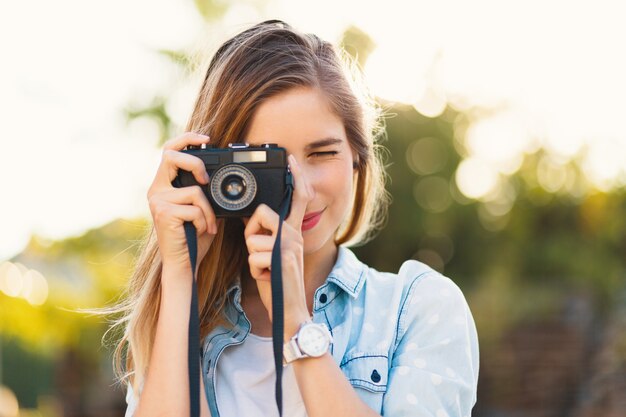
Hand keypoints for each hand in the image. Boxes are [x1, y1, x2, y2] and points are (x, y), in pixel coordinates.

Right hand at [147, 132, 217, 277]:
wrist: (184, 263)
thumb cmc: (194, 237)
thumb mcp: (201, 208)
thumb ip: (204, 190)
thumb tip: (221, 175)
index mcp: (164, 185)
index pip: (169, 151)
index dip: (186, 138)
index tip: (205, 138)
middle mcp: (156, 190)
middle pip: (172, 156)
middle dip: (195, 163)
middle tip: (206, 181)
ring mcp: (158, 201)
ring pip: (194, 190)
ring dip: (208, 210)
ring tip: (207, 225)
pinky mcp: (164, 213)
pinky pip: (195, 208)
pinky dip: (204, 221)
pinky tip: (199, 231)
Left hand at [243, 154, 314, 339]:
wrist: (290, 310)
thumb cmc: (278, 281)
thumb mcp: (274, 254)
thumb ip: (268, 235)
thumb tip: (252, 219)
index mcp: (293, 231)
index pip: (297, 199)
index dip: (295, 178)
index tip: (291, 160)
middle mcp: (294, 235)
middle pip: (263, 214)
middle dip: (252, 233)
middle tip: (261, 253)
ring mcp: (289, 247)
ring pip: (253, 238)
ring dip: (252, 257)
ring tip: (265, 269)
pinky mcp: (281, 260)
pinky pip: (253, 257)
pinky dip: (254, 271)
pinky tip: (266, 278)